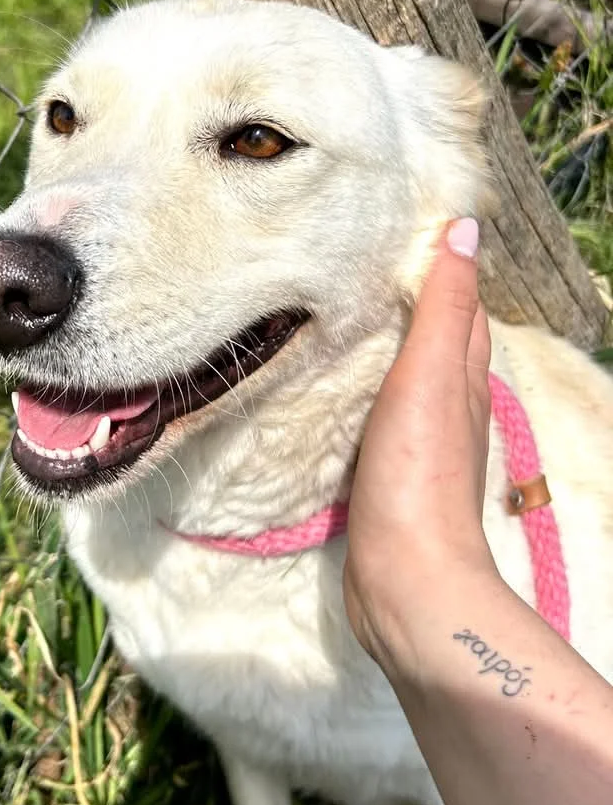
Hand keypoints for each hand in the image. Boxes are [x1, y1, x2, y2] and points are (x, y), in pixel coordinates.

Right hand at [343, 219, 498, 667]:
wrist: (407, 577)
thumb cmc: (418, 473)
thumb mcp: (430, 374)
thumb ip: (442, 306)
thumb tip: (465, 228)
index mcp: (462, 378)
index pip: (462, 309)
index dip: (443, 269)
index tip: (406, 231)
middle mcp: (450, 408)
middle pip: (438, 343)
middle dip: (412, 304)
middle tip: (364, 267)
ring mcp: (420, 447)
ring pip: (409, 382)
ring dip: (386, 350)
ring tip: (345, 318)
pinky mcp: (388, 478)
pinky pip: (380, 419)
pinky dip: (365, 395)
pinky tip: (338, 393)